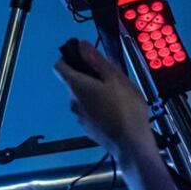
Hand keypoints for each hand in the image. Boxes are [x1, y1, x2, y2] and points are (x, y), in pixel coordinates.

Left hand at [54, 40, 156, 161]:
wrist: (132, 145)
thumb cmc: (125, 107)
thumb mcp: (115, 77)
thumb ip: (96, 60)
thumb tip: (81, 44)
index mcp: (76, 86)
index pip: (59, 66)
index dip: (69, 57)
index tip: (86, 57)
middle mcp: (72, 101)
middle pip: (73, 81)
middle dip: (89, 76)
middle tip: (111, 77)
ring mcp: (79, 117)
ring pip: (82, 97)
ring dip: (94, 92)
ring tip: (117, 94)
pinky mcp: (88, 128)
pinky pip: (89, 110)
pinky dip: (98, 106)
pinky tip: (115, 110)